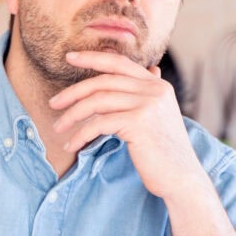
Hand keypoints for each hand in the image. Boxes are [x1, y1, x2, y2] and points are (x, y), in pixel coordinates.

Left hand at [48, 50, 204, 199]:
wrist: (182, 178)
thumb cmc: (164, 151)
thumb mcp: (158, 116)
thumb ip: (148, 94)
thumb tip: (151, 68)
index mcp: (157, 85)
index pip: (119, 63)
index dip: (93, 57)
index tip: (70, 57)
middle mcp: (154, 90)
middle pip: (103, 82)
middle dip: (73, 92)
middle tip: (53, 104)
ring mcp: (148, 105)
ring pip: (97, 102)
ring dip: (72, 115)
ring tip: (58, 128)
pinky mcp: (139, 123)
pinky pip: (98, 123)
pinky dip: (80, 134)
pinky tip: (72, 145)